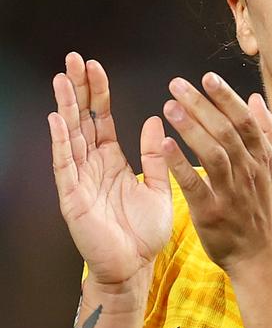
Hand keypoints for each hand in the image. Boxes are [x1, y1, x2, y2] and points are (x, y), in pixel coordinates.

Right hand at [49, 53, 172, 286]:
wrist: (135, 267)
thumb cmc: (144, 232)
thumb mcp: (158, 187)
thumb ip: (154, 157)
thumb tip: (154, 121)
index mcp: (112, 161)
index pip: (102, 119)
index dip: (98, 93)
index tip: (94, 66)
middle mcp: (92, 166)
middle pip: (82, 120)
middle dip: (77, 89)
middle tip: (73, 59)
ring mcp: (80, 179)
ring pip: (70, 135)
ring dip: (66, 106)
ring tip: (61, 78)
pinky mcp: (73, 197)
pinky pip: (65, 164)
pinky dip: (62, 141)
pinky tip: (58, 118)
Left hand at [161, 72, 271, 273]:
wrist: (261, 255)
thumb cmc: (264, 210)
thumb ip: (268, 133)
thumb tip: (256, 100)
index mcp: (263, 159)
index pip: (245, 121)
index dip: (226, 97)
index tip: (207, 77)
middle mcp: (250, 172)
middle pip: (226, 131)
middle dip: (201, 105)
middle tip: (177, 84)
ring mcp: (232, 192)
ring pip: (212, 153)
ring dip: (190, 127)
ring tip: (169, 106)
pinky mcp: (212, 212)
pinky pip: (195, 184)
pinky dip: (180, 164)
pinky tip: (164, 145)